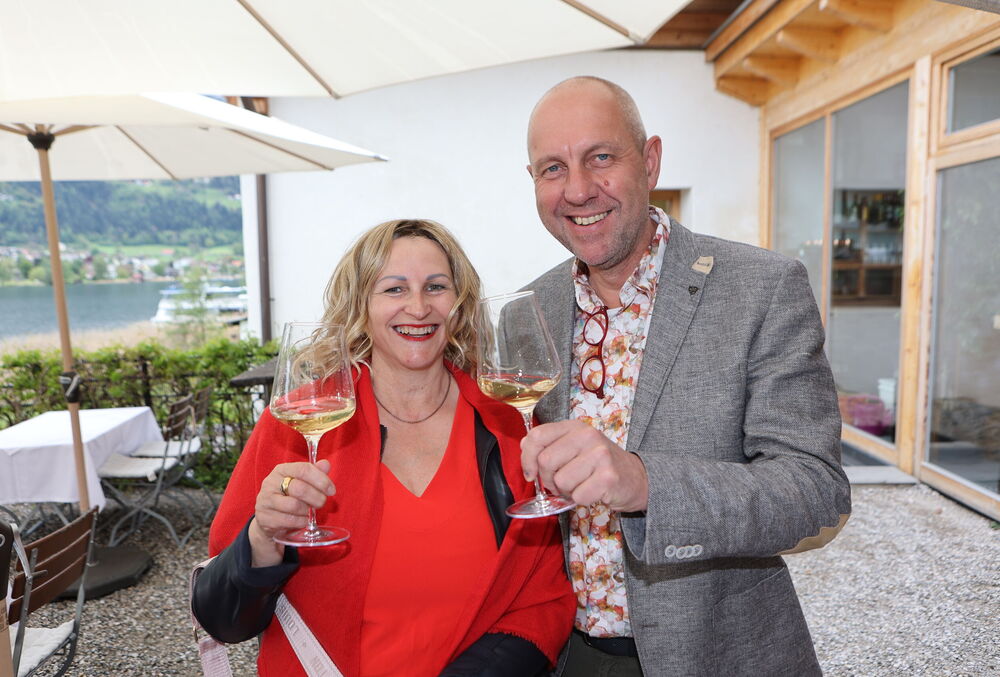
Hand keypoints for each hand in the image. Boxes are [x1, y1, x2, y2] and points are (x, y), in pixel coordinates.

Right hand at [248, 459, 334, 565]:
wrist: (267, 517)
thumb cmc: (287, 496)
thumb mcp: (300, 481)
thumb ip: (314, 472)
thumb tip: (326, 464)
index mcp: (281, 470)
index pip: (304, 469)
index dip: (321, 480)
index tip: (331, 490)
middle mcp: (270, 483)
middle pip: (300, 488)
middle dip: (317, 497)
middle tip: (322, 502)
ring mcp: (265, 500)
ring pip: (294, 506)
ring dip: (307, 511)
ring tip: (310, 511)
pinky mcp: (264, 517)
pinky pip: (289, 520)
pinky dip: (301, 521)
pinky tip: (303, 519)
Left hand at [521, 420, 648, 512]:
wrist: (636, 477)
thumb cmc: (599, 465)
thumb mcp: (574, 447)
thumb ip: (549, 444)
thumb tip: (524, 445)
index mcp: (575, 427)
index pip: (537, 436)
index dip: (527, 458)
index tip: (531, 473)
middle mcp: (587, 436)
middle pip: (545, 462)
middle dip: (549, 480)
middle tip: (563, 483)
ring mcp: (600, 455)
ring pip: (561, 481)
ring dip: (567, 492)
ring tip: (581, 486)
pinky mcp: (608, 477)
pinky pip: (578, 496)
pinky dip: (581, 500)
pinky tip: (592, 492)